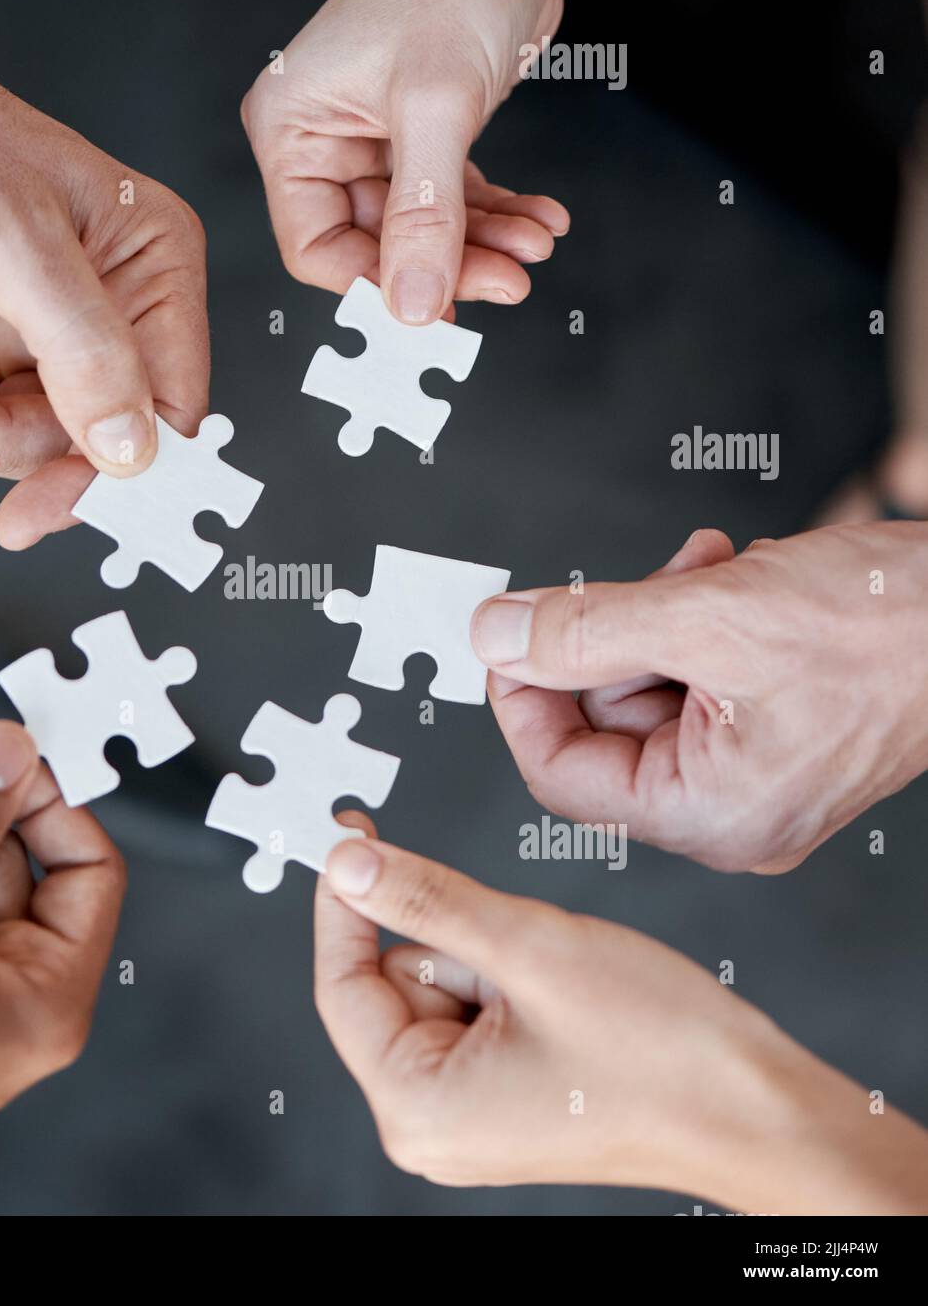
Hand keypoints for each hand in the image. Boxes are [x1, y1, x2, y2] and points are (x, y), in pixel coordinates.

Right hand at [241, 0, 570, 324]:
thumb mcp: (435, 105)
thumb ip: (425, 215)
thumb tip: (415, 304)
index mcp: (293, 130)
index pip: (316, 246)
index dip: (374, 284)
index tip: (434, 308)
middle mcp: (326, 141)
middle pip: (379, 245)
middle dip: (449, 265)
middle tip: (508, 280)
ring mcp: (376, 142)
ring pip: (425, 231)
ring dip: (484, 245)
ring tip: (533, 247)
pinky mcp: (425, 137)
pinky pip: (456, 201)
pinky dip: (498, 216)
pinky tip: (537, 220)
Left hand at [316, 821, 927, 1210]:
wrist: (760, 1108)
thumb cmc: (663, 1055)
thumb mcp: (525, 947)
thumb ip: (424, 899)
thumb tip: (347, 865)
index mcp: (416, 1106)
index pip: (342, 983)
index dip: (344, 902)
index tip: (349, 835)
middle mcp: (430, 1120)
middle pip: (396, 979)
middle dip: (457, 940)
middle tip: (523, 949)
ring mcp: (468, 1109)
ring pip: (443, 981)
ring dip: (495, 955)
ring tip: (561, 982)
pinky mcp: (502, 1090)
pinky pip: (477, 1002)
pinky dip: (513, 975)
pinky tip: (566, 994)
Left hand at [470, 523, 927, 872]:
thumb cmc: (889, 627)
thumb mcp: (707, 617)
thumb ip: (584, 631)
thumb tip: (496, 637)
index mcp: (709, 813)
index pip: (560, 774)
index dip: (521, 697)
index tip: (507, 634)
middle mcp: (729, 809)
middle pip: (603, 723)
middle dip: (607, 638)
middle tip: (633, 583)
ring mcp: (755, 772)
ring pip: (647, 687)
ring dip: (654, 616)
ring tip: (704, 570)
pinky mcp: (774, 729)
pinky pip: (696, 676)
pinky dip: (694, 619)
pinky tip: (728, 577)